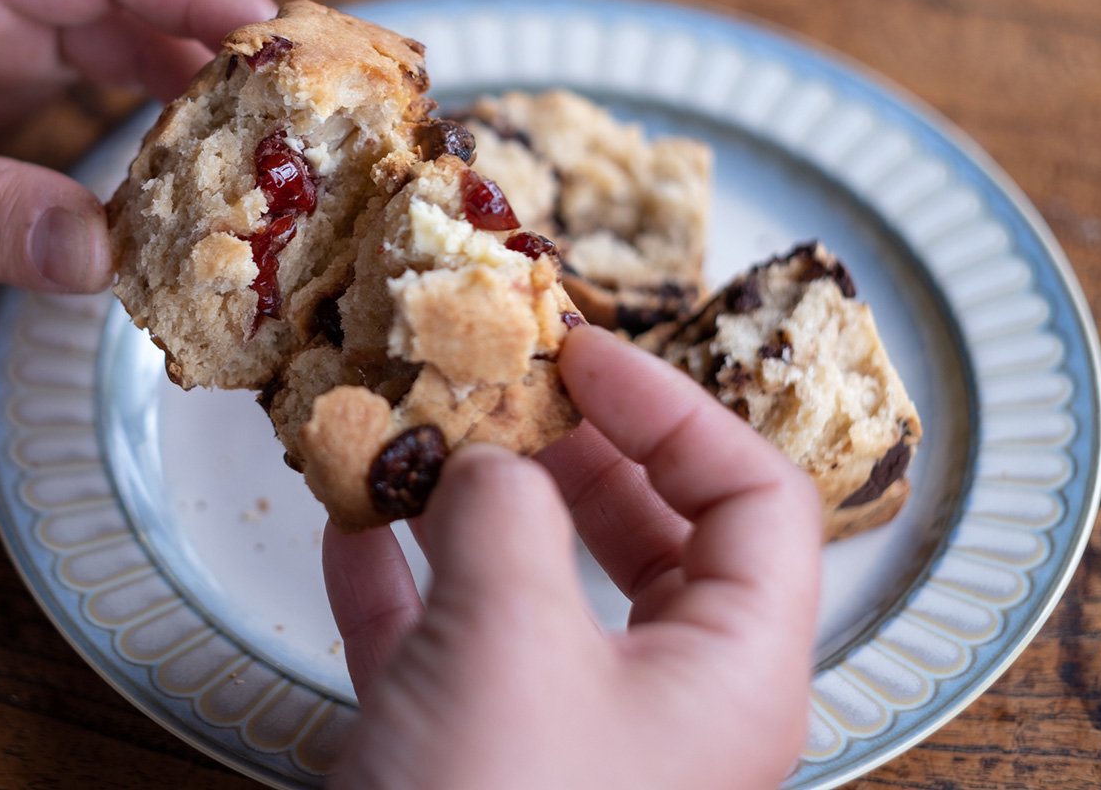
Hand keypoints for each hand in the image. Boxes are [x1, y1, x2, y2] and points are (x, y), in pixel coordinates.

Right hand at [323, 327, 821, 789]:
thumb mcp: (510, 639)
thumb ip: (505, 515)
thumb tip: (481, 457)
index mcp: (730, 673)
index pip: (755, 498)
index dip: (678, 406)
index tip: (581, 351)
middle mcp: (663, 702)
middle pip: (648, 533)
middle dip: (566, 449)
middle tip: (498, 384)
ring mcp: (562, 734)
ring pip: (534, 586)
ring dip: (467, 506)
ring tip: (408, 432)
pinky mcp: (472, 760)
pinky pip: (447, 644)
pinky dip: (400, 580)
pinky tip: (345, 521)